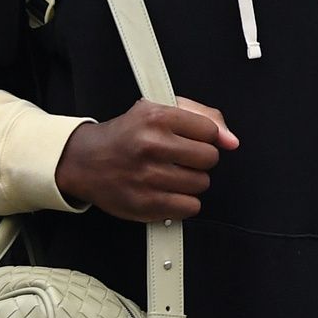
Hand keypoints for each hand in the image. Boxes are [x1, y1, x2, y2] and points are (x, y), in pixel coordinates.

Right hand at [54, 96, 238, 221]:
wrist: (85, 160)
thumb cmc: (127, 134)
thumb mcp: (159, 109)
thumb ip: (202, 117)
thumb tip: (232, 141)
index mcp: (156, 117)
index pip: (209, 131)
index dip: (204, 136)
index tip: (189, 139)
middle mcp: (150, 145)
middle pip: (209, 159)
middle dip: (200, 159)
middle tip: (181, 158)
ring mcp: (147, 177)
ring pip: (201, 184)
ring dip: (192, 181)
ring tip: (171, 174)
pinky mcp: (145, 204)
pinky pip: (189, 207)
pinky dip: (183, 202)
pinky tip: (168, 191)